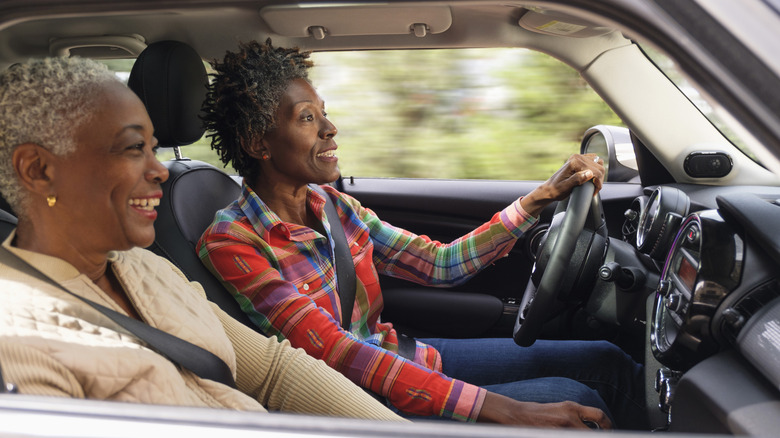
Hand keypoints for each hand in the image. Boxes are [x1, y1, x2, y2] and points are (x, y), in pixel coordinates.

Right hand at [477, 392, 611, 428]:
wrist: (517, 416)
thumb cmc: (539, 413)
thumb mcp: (560, 408)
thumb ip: (576, 416)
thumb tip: (592, 427)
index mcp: (572, 407)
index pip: (599, 415)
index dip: (608, 425)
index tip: (608, 431)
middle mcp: (569, 418)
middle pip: (592, 433)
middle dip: (597, 436)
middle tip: (599, 436)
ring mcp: (562, 429)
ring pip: (583, 436)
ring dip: (584, 437)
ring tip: (582, 435)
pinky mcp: (554, 435)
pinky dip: (573, 437)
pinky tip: (570, 436)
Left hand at [520, 153, 604, 216]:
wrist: (549, 189)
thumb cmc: (556, 190)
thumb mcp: (566, 187)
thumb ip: (577, 179)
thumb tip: (590, 173)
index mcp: (574, 162)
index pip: (595, 170)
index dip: (598, 182)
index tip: (594, 190)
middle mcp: (577, 157)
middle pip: (599, 166)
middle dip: (599, 179)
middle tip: (595, 189)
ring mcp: (578, 158)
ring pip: (598, 163)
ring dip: (599, 174)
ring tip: (594, 184)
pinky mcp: (579, 161)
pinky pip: (594, 162)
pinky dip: (596, 170)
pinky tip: (592, 178)